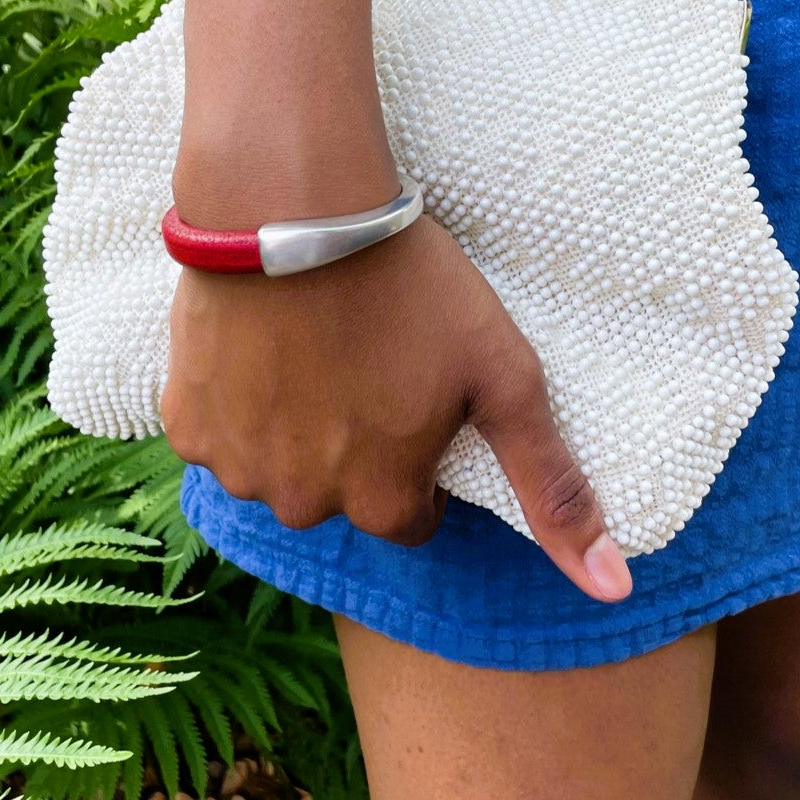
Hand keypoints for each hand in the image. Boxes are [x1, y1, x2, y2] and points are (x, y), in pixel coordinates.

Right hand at [161, 212, 631, 602]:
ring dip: (290, 432)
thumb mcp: (503, 380)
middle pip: (338, 495)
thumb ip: (554, 488)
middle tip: (361, 368)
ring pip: (273, 471)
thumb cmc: (411, 290)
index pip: (407, 517)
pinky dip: (236, 408)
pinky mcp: (185, 420)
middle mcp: (303, 502)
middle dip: (353, 450)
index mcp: (380, 501)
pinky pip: (216, 437)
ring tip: (308, 356)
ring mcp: (236, 464)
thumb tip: (614, 590)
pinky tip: (258, 354)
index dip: (416, 461)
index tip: (414, 404)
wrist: (295, 208)